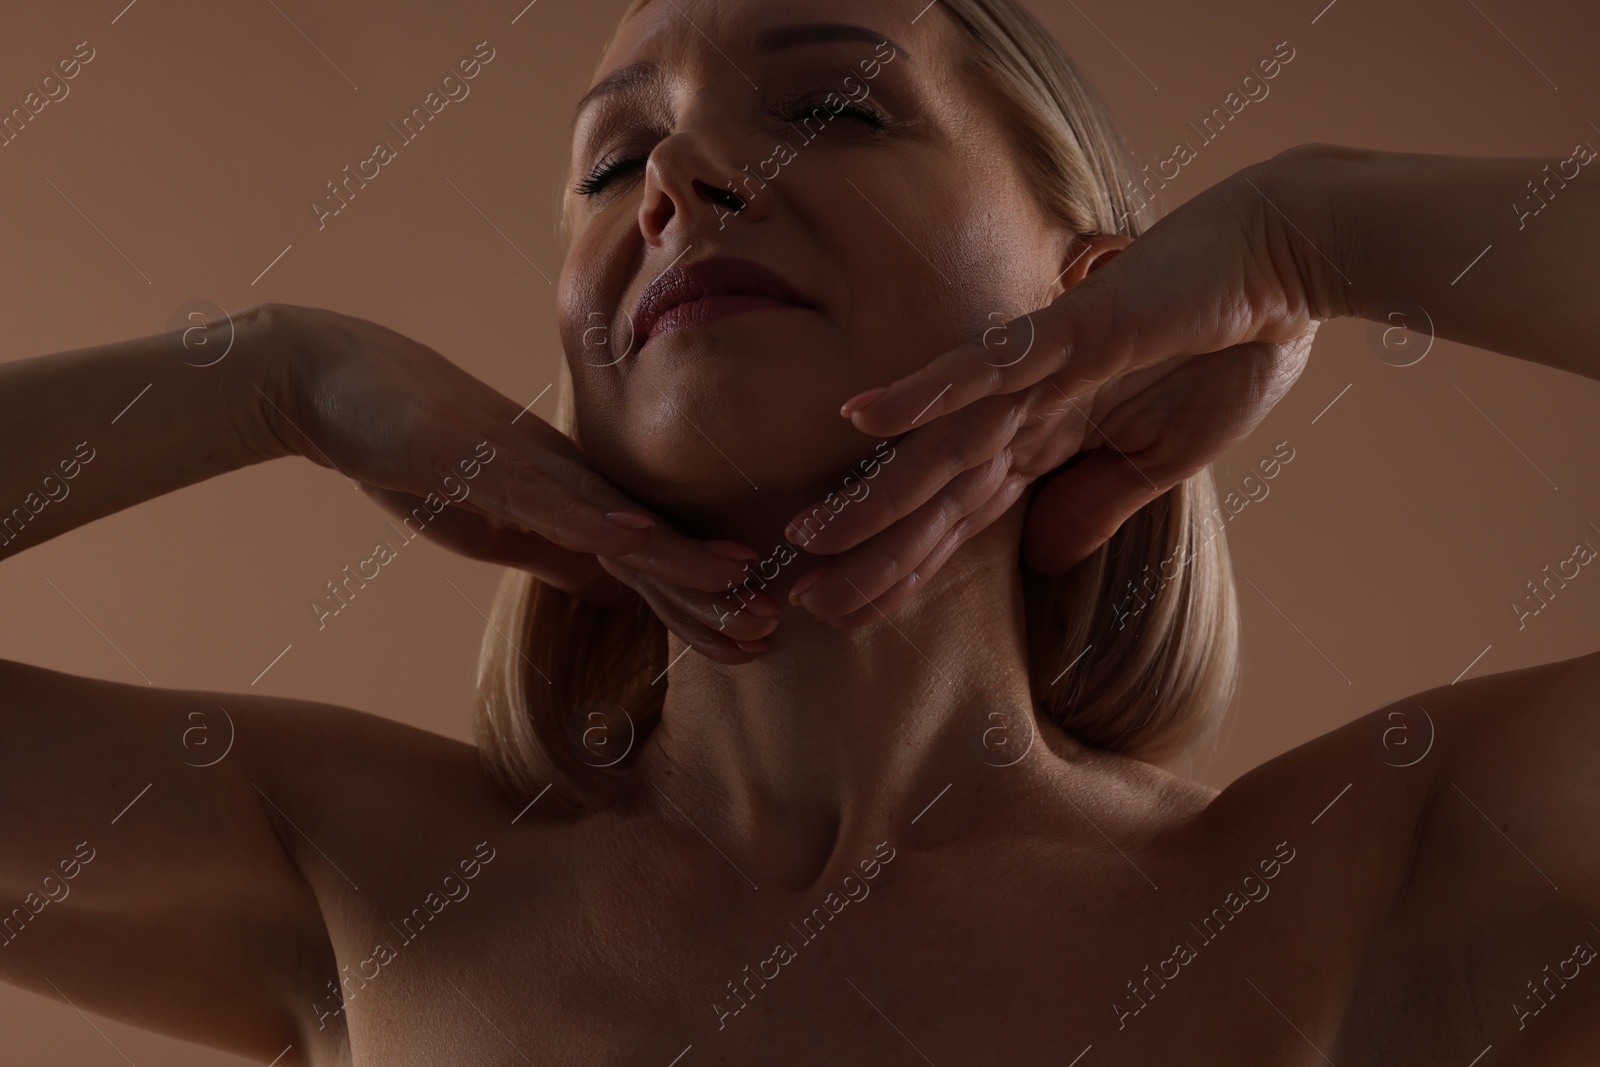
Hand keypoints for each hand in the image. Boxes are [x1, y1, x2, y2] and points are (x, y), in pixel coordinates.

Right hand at [253, 303, 780, 661]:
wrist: (333, 381)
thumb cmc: (410, 452)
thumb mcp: (490, 527)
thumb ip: (554, 553)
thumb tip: (615, 592)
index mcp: (567, 499)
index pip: (646, 562)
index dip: (698, 603)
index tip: (751, 642)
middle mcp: (563, 480)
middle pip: (652, 544)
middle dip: (711, 592)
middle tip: (774, 632)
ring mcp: (527, 468)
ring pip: (616, 521)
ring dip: (677, 561)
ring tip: (739, 592)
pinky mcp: (480, 460)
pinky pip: (544, 494)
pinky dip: (592, 521)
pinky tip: (636, 542)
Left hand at [782, 152, 1329, 621]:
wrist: (1282, 268)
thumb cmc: (1228, 353)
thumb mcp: (1162, 460)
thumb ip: (1096, 505)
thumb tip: (1042, 563)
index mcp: (1049, 440)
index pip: (961, 519)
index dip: (904, 569)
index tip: (845, 612)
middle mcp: (1027, 411)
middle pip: (934, 495)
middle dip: (869, 553)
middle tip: (800, 602)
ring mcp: (1040, 372)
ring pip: (942, 446)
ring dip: (876, 492)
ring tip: (806, 537)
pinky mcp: (1067, 334)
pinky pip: (986, 367)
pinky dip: (926, 391)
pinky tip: (863, 417)